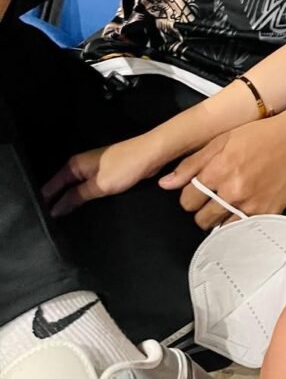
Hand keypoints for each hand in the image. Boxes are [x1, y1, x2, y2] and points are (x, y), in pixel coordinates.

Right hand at [42, 133, 165, 216]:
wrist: (152, 153)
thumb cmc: (125, 167)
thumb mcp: (99, 185)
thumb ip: (76, 197)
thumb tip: (54, 209)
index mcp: (75, 164)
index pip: (52, 185)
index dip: (46, 201)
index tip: (41, 221)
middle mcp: (81, 165)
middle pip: (62, 186)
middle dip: (56, 202)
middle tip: (50, 225)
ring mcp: (93, 168)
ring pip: (75, 187)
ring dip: (70, 201)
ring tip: (62, 221)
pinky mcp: (105, 173)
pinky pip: (88, 187)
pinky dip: (83, 197)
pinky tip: (81, 209)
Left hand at [158, 111, 285, 229]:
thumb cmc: (259, 134)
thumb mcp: (222, 139)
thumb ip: (191, 163)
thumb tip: (165, 183)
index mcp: (217, 169)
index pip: (186, 200)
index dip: (190, 195)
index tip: (199, 189)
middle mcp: (232, 190)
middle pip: (200, 218)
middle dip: (203, 208)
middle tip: (216, 195)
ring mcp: (250, 204)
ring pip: (219, 227)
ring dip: (220, 217)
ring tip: (230, 201)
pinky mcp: (267, 213)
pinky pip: (242, 229)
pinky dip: (238, 223)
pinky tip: (243, 208)